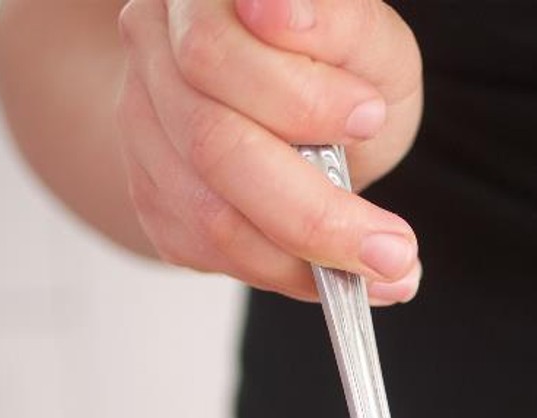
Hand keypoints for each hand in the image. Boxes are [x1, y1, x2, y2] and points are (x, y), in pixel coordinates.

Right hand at [115, 0, 422, 302]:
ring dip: (305, 259)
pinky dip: (284, 272)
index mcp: (199, 0)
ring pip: (210, 216)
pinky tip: (337, 271)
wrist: (304, 112)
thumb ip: (338, 22)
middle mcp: (154, 53)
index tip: (370, 116)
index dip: (298, 98)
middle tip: (394, 248)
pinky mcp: (152, 192)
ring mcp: (142, 126)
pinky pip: (209, 252)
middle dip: (315, 213)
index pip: (215, 54)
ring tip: (384, 270)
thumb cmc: (341, 72)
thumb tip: (281, 14)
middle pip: (211, 147)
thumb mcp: (367, 41)